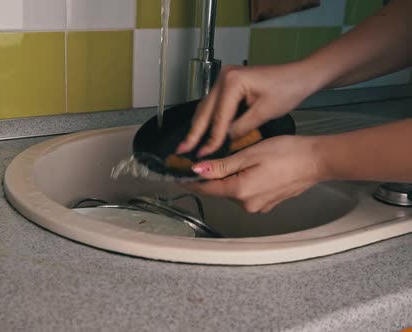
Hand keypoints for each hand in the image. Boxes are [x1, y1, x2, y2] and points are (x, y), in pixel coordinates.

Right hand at [177, 63, 317, 157]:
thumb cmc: (287, 90)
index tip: (203, 154)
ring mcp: (224, 78)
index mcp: (233, 82)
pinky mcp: (228, 83)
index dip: (211, 138)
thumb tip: (224, 141)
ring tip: (188, 145)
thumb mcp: (264, 113)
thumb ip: (240, 128)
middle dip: (194, 132)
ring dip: (198, 126)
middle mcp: (224, 77)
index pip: (218, 117)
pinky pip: (213, 104)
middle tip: (182, 150)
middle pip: (205, 110)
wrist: (300, 75)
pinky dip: (208, 119)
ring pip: (206, 107)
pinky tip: (202, 132)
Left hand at [183, 135, 324, 212]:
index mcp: (240, 192)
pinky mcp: (268, 202)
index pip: (206, 189)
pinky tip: (252, 166)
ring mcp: (259, 205)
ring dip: (229, 177)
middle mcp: (248, 204)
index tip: (178, 173)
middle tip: (208, 156)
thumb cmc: (287, 153)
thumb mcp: (249, 154)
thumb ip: (221, 165)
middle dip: (212, 175)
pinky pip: (247, 192)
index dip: (191, 180)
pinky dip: (244, 180)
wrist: (317, 160)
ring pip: (233, 190)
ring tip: (236, 157)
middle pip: (219, 190)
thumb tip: (197, 170)